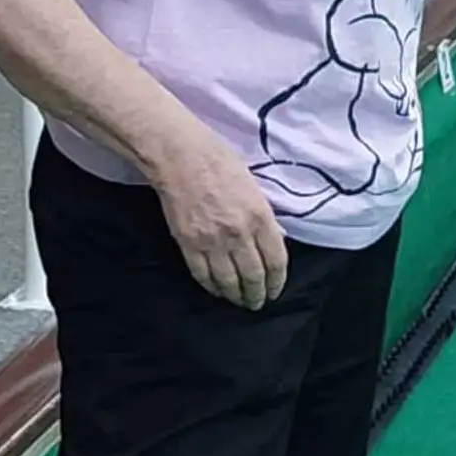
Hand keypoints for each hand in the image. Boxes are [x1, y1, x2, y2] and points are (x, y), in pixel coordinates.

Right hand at [151, 123, 288, 310]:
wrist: (178, 154)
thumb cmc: (218, 160)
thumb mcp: (252, 186)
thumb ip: (263, 216)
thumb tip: (271, 239)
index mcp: (260, 216)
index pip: (276, 262)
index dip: (277, 282)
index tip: (274, 290)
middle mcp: (239, 234)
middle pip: (254, 277)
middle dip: (257, 295)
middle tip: (256, 302)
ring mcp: (213, 241)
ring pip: (229, 282)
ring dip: (235, 296)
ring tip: (238, 301)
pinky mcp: (188, 243)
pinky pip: (203, 275)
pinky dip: (211, 287)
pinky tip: (216, 289)